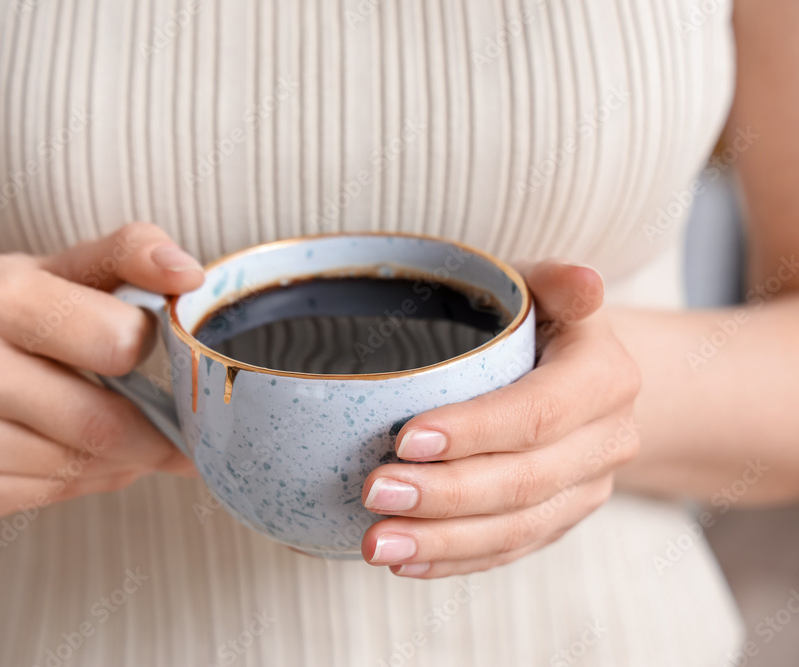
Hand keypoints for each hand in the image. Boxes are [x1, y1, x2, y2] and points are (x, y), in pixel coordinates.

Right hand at [0, 223, 202, 520]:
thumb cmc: (10, 314)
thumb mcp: (65, 268)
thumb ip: (131, 254)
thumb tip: (188, 272)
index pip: (117, 342)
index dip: (143, 347)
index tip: (144, 347)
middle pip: (100, 424)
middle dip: (153, 435)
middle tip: (180, 434)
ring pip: (78, 468)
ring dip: (120, 462)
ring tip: (122, 440)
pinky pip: (48, 496)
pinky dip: (80, 481)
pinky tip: (71, 454)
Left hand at [360, 262, 641, 577]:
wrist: (586, 374)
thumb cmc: (543, 321)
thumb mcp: (547, 287)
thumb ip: (557, 281)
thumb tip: (587, 283)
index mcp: (605, 377)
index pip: (539, 413)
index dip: (475, 431)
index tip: (404, 438)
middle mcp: (606, 441)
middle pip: (523, 481)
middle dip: (444, 494)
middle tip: (374, 492)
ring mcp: (585, 490)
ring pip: (515, 529)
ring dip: (442, 541)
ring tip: (376, 542)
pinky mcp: (559, 520)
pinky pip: (507, 552)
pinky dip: (454, 561)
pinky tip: (405, 560)